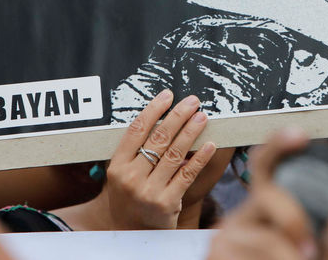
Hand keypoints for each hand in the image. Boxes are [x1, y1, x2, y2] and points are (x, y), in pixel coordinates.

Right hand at [104, 89, 216, 228]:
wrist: (131, 232)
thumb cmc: (130, 195)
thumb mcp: (124, 173)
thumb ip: (138, 151)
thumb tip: (167, 119)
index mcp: (117, 165)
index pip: (136, 130)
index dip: (153, 109)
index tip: (168, 95)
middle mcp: (131, 177)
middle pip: (158, 138)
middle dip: (178, 116)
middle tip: (193, 102)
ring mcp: (149, 191)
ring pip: (174, 153)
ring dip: (191, 132)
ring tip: (203, 117)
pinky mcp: (167, 203)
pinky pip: (187, 174)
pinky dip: (200, 158)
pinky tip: (210, 144)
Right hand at [207, 129, 327, 259]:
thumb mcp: (322, 255)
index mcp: (267, 207)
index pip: (267, 164)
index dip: (279, 145)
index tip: (300, 136)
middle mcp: (243, 215)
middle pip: (265, 193)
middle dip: (292, 219)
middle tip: (311, 252)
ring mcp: (226, 234)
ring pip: (265, 235)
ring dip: (289, 257)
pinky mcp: (217, 253)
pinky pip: (255, 254)